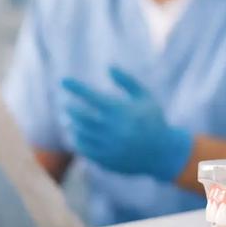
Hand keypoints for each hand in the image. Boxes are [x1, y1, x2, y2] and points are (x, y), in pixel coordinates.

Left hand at [60, 67, 192, 180]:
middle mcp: (113, 129)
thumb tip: (109, 66)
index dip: (76, 87)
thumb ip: (127, 81)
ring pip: (82, 133)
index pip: (92, 96)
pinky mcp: (107, 160)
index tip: (63, 81)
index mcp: (122, 111)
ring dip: (72, 125)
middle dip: (71, 109)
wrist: (162, 153)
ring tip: (68, 119)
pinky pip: (85, 150)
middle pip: (82, 116)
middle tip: (66, 105)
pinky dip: (77, 141)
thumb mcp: (145, 97)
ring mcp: (109, 146)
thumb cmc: (152, 120)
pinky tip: (75, 135)